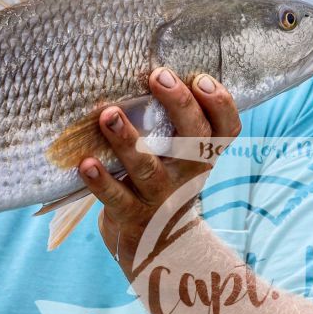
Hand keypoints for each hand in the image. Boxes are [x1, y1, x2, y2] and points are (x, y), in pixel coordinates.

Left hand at [78, 66, 241, 266]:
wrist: (157, 248)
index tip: (201, 79)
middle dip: (178, 105)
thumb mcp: (177, 156)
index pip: (226, 129)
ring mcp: (160, 196)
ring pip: (148, 168)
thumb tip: (141, 65)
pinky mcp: (131, 215)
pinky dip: (100, 180)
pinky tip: (86, 163)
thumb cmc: (162, 182)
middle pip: (194, 139)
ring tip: (109, 115)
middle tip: (158, 75)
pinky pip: (115, 197)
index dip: (220, 104)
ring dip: (128, 140)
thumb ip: (170, 121)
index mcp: (202, 155)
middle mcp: (187, 174)